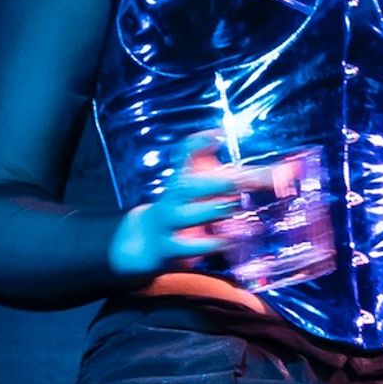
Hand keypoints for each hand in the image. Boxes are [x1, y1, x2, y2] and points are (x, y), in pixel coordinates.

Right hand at [107, 145, 244, 279]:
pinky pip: (184, 247)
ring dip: (210, 211)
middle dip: (214, 183)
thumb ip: (201, 160)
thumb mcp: (185, 185)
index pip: (182, 156)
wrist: (142, 243)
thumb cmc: (175, 210)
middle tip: (240, 181)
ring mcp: (166, 225)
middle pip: (184, 187)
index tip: (217, 135)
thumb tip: (217, 133)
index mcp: (176, 183)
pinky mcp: (167, 249)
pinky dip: (207, 245)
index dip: (197, 145)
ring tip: (233, 207)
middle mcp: (169, 201)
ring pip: (184, 216)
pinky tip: (225, 242)